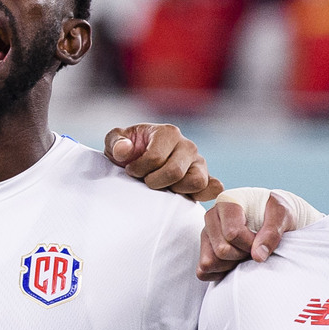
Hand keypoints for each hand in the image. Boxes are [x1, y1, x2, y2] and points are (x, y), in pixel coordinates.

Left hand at [103, 124, 222, 200]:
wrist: (139, 162)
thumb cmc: (128, 152)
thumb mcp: (115, 143)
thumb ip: (116, 142)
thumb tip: (124, 150)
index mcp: (168, 133)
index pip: (155, 158)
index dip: (139, 169)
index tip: (131, 171)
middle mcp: (188, 146)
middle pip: (175, 172)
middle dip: (154, 181)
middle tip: (145, 181)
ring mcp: (199, 163)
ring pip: (196, 181)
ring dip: (176, 190)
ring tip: (163, 187)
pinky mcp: (205, 178)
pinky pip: (213, 188)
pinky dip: (204, 194)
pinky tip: (186, 196)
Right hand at [197, 192, 294, 281]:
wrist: (270, 215)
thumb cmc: (275, 212)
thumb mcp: (282, 215)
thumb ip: (272, 233)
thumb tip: (258, 257)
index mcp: (227, 203)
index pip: (232, 234)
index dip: (251, 243)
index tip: (261, 239)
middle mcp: (211, 217)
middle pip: (221, 250)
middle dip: (242, 255)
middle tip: (253, 248)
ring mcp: (205, 235)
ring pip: (209, 262)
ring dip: (231, 265)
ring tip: (244, 253)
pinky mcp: (203, 250)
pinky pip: (203, 272)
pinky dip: (219, 274)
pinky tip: (234, 264)